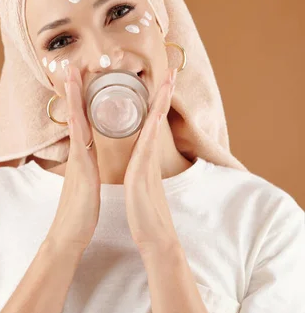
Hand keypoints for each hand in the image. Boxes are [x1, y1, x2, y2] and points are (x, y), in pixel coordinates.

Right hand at [45, 64, 100, 253]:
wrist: (69, 235)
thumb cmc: (80, 211)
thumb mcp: (86, 184)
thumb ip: (86, 169)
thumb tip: (87, 161)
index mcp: (83, 156)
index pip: (82, 121)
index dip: (81, 100)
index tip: (80, 80)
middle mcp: (78, 153)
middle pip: (75, 114)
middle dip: (73, 90)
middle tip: (71, 66)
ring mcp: (77, 160)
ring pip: (75, 122)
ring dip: (72, 98)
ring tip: (70, 76)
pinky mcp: (80, 171)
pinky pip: (79, 142)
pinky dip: (76, 125)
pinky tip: (74, 112)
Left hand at [123, 67, 179, 256]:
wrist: (155, 239)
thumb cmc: (145, 214)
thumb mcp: (140, 186)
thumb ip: (141, 172)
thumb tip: (140, 164)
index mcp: (144, 159)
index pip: (149, 124)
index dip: (155, 103)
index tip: (160, 83)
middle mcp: (148, 157)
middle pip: (157, 119)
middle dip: (164, 95)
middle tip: (172, 72)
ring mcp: (147, 165)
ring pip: (153, 127)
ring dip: (161, 103)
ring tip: (168, 83)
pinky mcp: (142, 176)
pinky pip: (146, 147)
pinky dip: (150, 129)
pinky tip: (154, 116)